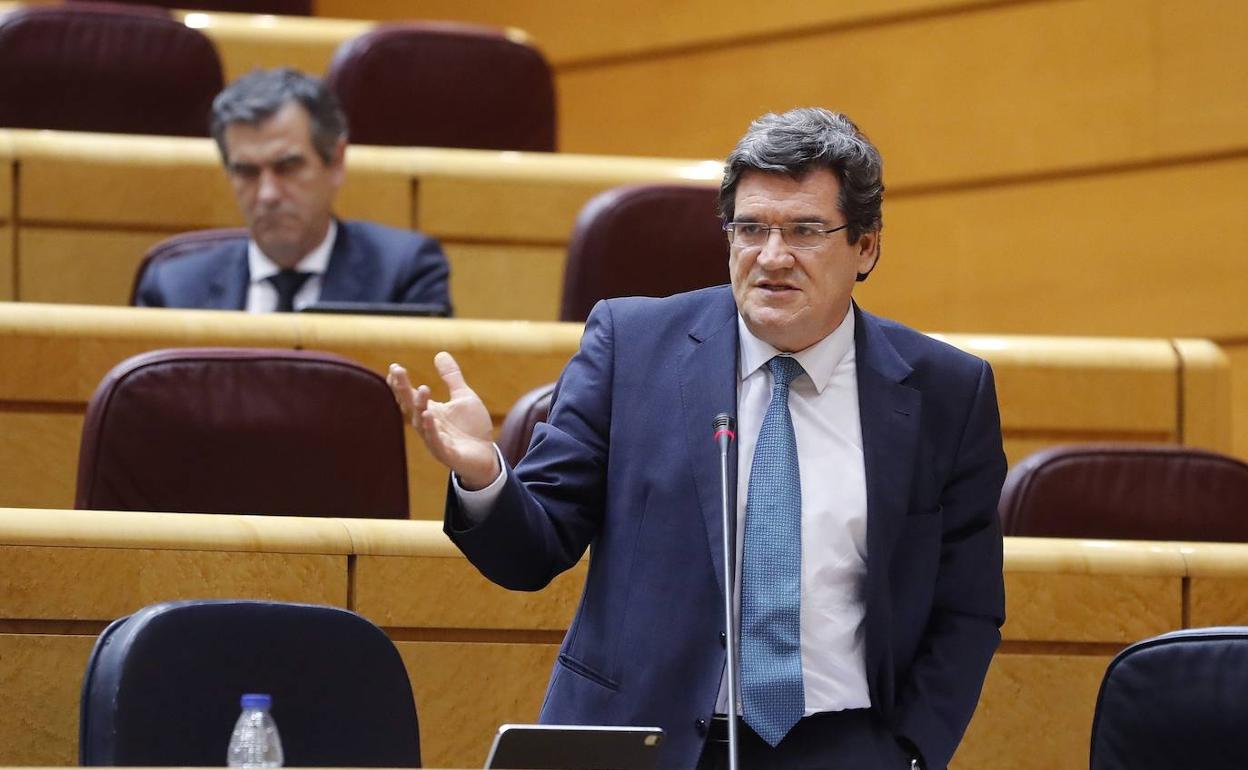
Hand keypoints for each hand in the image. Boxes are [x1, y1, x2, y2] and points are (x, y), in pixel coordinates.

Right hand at [387, 352, 499, 489]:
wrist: (485, 456)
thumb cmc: (472, 428)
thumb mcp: (463, 397)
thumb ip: (451, 378)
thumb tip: (440, 354)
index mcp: (430, 411)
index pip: (409, 396)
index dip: (400, 383)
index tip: (395, 367)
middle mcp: (428, 425)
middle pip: (411, 406)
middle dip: (403, 390)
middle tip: (398, 371)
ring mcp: (435, 440)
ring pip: (422, 423)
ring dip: (420, 406)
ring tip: (422, 389)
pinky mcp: (446, 453)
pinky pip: (435, 441)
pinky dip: (431, 429)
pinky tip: (428, 415)